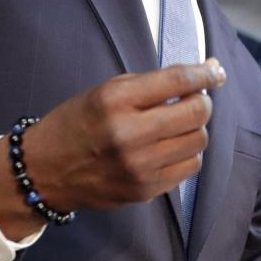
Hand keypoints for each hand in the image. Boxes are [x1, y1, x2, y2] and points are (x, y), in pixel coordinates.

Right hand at [0, 59, 225, 238]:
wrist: (44, 172)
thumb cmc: (78, 123)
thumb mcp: (106, 91)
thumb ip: (153, 84)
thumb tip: (207, 74)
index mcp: (115, 100)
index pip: (178, 81)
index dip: (205, 73)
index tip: (215, 71)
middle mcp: (129, 134)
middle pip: (197, 112)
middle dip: (201, 102)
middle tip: (192, 100)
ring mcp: (139, 166)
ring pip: (198, 141)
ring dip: (194, 129)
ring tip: (176, 126)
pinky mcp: (145, 190)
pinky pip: (189, 167)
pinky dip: (187, 153)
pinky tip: (169, 148)